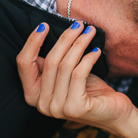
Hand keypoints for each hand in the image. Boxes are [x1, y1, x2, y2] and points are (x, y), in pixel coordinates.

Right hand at [17, 23, 134, 133]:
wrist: (113, 113)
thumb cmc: (88, 89)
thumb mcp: (65, 74)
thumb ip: (52, 61)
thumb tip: (45, 29)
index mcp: (33, 95)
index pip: (24, 64)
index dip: (32, 42)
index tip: (44, 24)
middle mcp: (42, 104)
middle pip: (49, 61)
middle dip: (65, 38)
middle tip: (79, 24)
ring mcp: (57, 108)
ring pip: (65, 65)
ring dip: (79, 44)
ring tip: (90, 32)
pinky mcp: (75, 108)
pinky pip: (79, 73)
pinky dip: (89, 58)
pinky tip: (97, 50)